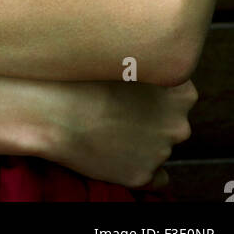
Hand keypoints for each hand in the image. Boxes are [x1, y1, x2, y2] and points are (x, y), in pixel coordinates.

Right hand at [49, 77, 196, 189]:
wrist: (52, 108)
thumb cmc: (83, 74)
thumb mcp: (126, 54)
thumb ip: (151, 65)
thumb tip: (157, 66)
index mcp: (181, 91)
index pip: (180, 94)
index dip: (152, 90)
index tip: (131, 88)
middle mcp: (178, 124)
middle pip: (172, 122)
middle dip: (151, 118)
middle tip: (118, 108)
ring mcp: (161, 153)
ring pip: (159, 148)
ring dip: (141, 141)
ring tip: (107, 127)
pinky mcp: (141, 176)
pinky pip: (156, 179)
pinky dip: (142, 169)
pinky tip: (119, 155)